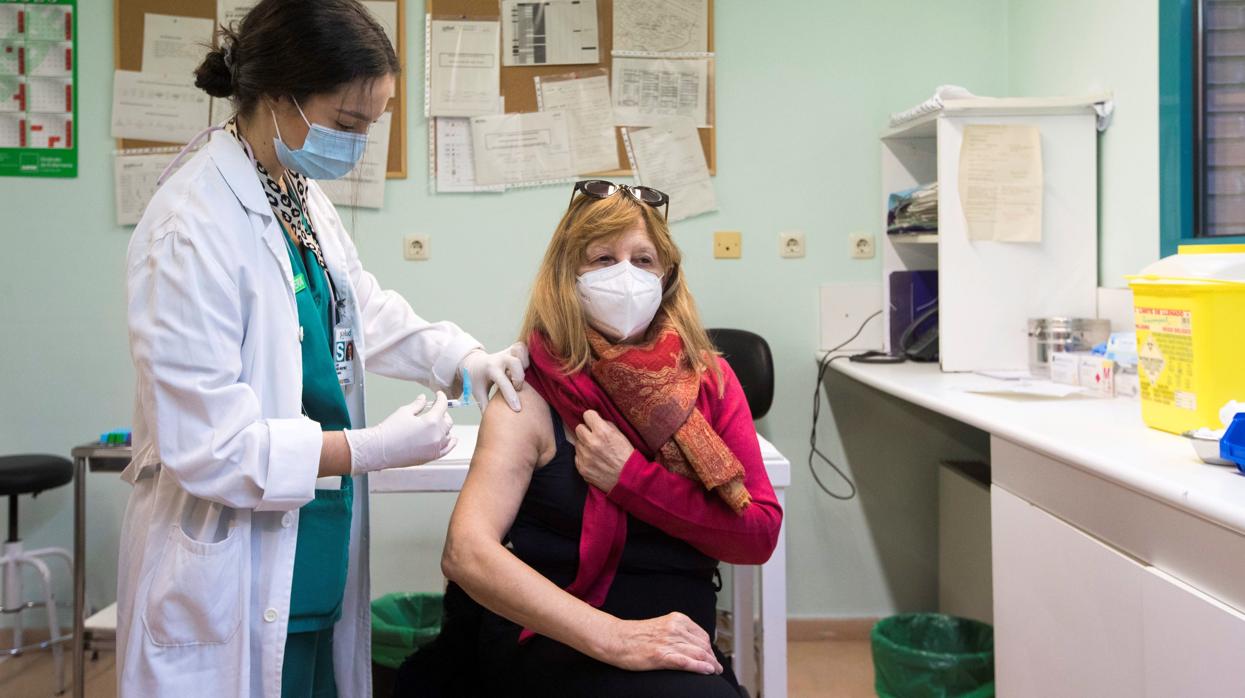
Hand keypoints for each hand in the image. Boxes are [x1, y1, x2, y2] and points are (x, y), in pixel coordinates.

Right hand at [344, 393, 455, 473]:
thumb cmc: (390, 431)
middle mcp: (437, 435)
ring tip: (438, 423)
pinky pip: (447, 449)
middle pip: (447, 420)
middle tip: (435, 409)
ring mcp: (435, 447)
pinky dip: (450, 442)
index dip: (441, 397)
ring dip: (445, 427)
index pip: (442, 406)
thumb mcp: (405, 412)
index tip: (439, 395)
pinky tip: (451, 438)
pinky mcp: (431, 457)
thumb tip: (423, 399)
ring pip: (448, 434)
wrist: (380, 450)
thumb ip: (418, 405)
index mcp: (431, 421)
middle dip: (443, 413)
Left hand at [461, 343, 528, 412]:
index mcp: (490, 369)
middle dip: (519, 378)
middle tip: (516, 388)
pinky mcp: (512, 349)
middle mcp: (499, 358)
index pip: (503, 382)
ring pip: (521, 353)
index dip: (511, 396)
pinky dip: (527, 356)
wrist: (473, 362)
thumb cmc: (476, 380)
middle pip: (515, 363)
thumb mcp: (478, 393)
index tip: (517, 409)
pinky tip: (525, 367)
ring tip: (520, 376)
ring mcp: (507, 352)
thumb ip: (485, 406)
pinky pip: (524, 348)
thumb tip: (492, 423)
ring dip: (524, 365)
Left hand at [573, 410, 633, 493]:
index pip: (587, 415)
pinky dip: (584, 456)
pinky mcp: (581, 468)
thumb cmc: (626, 456)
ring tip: (596, 451)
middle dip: (586, 431)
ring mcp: (585, 456)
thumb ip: (606, 425)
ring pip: (577, 442)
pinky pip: (577, 456)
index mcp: (602, 432)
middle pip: (578, 428)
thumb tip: (596, 420)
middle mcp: (591, 443)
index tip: (594, 422)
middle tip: (594, 436)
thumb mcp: (621, 435)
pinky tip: (594, 460)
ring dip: (585, 444)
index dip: (592, 418)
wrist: (628, 480)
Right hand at [603, 613, 722, 674]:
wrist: (616, 639)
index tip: (711, 657)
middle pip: (702, 645)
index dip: (709, 648)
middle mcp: (675, 628)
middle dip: (712, 658)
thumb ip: (677, 632)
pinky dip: (699, 667)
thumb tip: (692, 644)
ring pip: (698, 654)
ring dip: (710, 664)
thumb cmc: (635, 635)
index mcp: (677, 619)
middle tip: (717, 667)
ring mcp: (668, 642)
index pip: (702, 635)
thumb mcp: (661, 626)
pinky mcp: (661, 655)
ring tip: (715, 671)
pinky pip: (686, 662)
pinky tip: (707, 671)